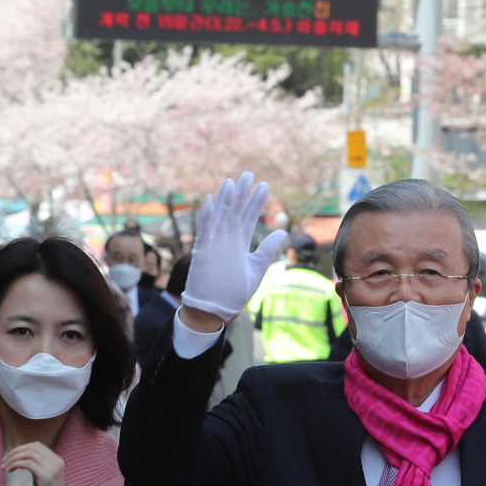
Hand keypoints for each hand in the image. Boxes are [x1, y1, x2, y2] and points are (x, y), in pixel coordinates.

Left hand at [3, 441, 69, 485]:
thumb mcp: (43, 476)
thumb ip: (36, 466)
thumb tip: (20, 458)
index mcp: (57, 460)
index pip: (36, 445)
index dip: (21, 448)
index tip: (10, 457)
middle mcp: (56, 461)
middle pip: (31, 447)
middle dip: (15, 452)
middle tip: (4, 461)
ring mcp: (52, 468)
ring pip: (28, 454)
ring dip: (13, 458)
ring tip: (5, 467)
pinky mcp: (46, 476)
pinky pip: (27, 464)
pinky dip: (15, 465)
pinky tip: (9, 471)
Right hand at [180, 172, 286, 322]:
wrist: (214, 310)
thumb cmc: (234, 294)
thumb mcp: (256, 270)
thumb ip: (267, 251)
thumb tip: (282, 232)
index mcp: (239, 244)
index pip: (248, 218)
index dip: (256, 202)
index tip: (265, 186)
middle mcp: (227, 241)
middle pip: (235, 212)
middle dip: (242, 194)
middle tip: (249, 175)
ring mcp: (214, 245)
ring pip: (220, 217)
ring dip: (226, 199)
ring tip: (233, 182)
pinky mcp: (203, 252)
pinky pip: (204, 231)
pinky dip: (207, 217)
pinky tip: (212, 201)